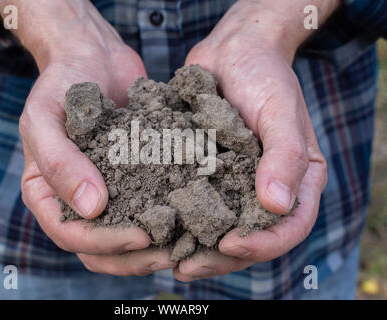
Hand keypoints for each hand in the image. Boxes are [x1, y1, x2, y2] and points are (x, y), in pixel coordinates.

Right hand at [0, 0, 174, 275]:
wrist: (93, 55)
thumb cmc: (61, 83)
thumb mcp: (45, 117)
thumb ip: (59, 162)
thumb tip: (91, 209)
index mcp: (47, 194)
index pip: (69, 235)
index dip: (103, 244)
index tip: (140, 236)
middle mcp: (76, 200)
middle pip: (100, 248)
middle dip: (133, 256)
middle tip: (171, 252)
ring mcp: (107, 191)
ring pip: (126, 236)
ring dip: (154, 247)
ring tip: (187, 242)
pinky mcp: (134, 178)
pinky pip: (149, 204)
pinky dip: (168, 216)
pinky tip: (194, 214)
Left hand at [173, 0, 337, 280]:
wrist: (233, 51)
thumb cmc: (264, 75)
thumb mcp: (280, 111)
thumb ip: (286, 155)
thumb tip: (277, 204)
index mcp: (297, 181)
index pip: (290, 227)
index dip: (264, 243)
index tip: (231, 244)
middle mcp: (266, 189)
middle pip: (251, 237)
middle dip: (221, 257)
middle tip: (186, 266)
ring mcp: (236, 184)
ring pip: (221, 227)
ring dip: (196, 247)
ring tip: (166, 258)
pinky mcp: (208, 174)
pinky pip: (197, 204)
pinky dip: (180, 219)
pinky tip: (154, 227)